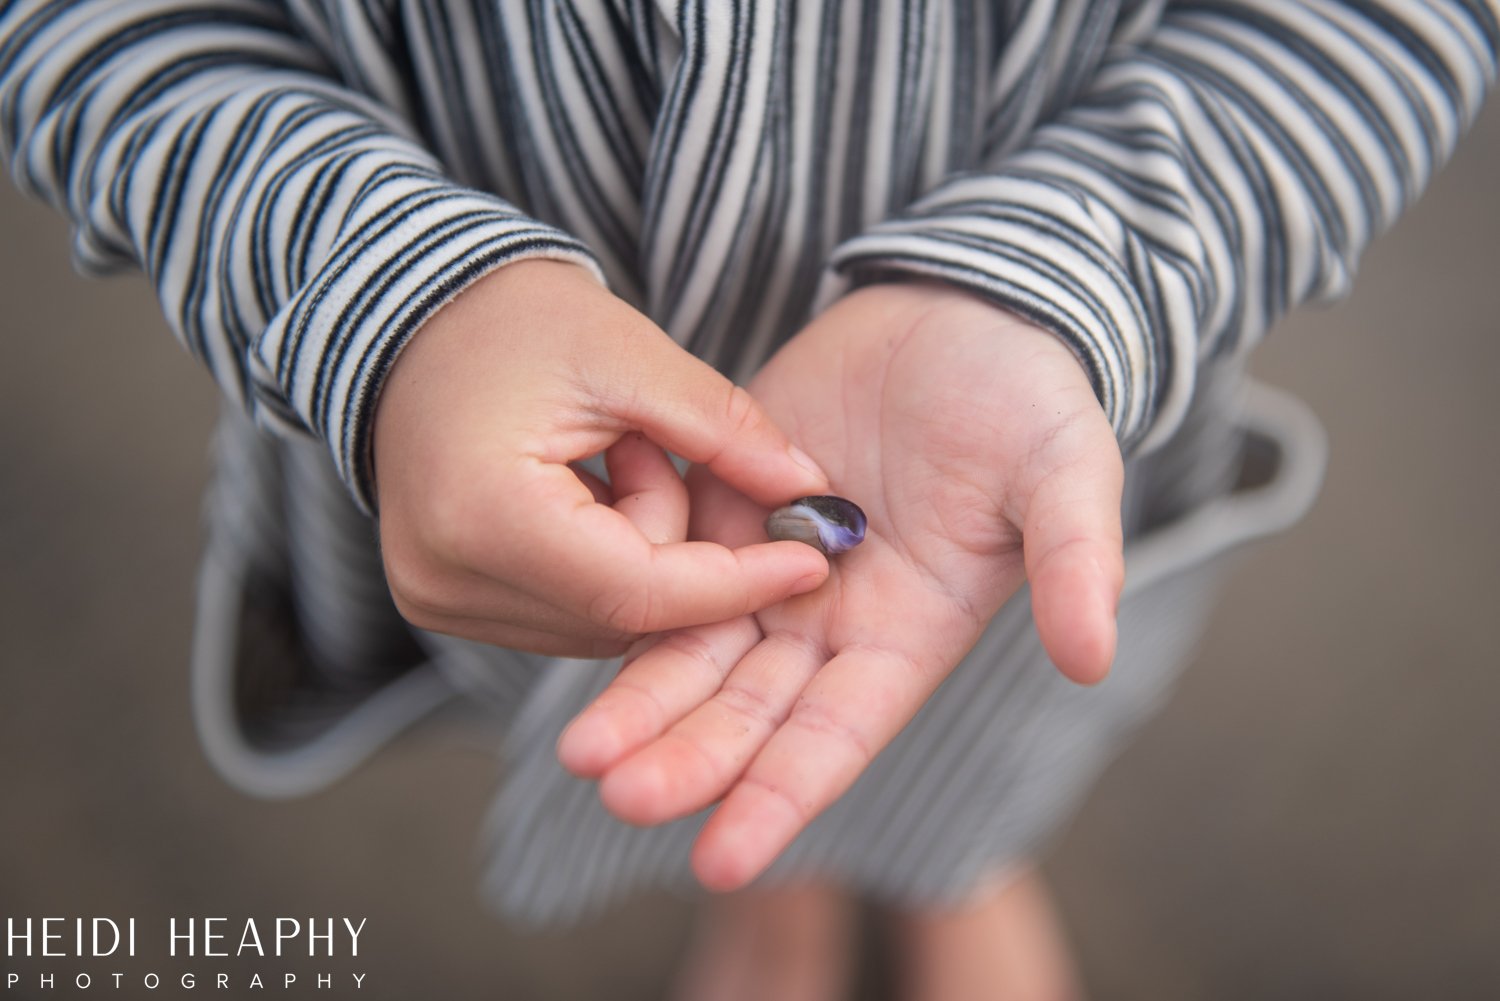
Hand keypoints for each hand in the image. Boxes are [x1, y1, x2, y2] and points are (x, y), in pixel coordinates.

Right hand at [371, 259, 831, 657]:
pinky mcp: (444, 603)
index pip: (639, 594)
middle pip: (624, 612)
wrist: (412, 321)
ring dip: (639, 553)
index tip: (812, 559)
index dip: (736, 582)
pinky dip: (604, 564)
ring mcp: (438, 600)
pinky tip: (583, 492)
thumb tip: (810, 492)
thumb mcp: (629, 353)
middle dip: (673, 540)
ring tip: (605, 459)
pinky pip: (568, 614)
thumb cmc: (511, 321)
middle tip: (646, 444)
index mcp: (485, 518)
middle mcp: (448, 580)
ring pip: (602, 621)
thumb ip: (725, 430)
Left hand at [558, 281, 1124, 886]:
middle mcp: (830, 621)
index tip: (725, 860)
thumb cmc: (1028, 396)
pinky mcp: (728, 506)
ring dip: (641, 702)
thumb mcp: (1066, 471)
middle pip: (748, 710)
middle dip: (689, 759)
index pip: (837, 735)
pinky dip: (623, 601)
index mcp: (907, 635)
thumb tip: (1092, 657)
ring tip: (581, 750)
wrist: (959, 310)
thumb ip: (1075, 560)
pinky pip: (665, 563)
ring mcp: (772, 565)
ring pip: (694, 650)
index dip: (782, 797)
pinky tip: (571, 628)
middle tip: (621, 794)